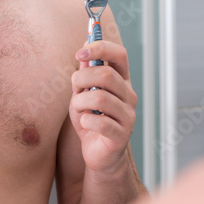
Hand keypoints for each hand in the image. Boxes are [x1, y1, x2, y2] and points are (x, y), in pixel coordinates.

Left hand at [70, 40, 137, 174]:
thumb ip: (84, 76)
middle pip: (107, 75)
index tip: (80, 52)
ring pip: (101, 98)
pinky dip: (86, 120)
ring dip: (81, 101)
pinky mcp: (122, 135)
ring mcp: (128, 115)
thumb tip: (84, 53)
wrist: (98, 155)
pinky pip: (101, 122)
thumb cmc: (91, 121)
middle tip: (74, 87)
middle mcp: (129, 96)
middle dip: (82, 78)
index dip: (101, 48)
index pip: (120, 55)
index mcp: (122, 81)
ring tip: (77, 109)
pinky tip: (85, 123)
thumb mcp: (83, 94)